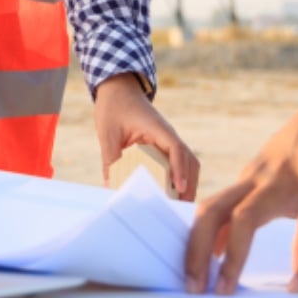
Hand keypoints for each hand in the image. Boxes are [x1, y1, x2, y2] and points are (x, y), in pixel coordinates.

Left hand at [93, 73, 199, 200]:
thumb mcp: (107, 133)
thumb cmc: (113, 107)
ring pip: (187, 163)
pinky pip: (177, 163)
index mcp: (157, 128)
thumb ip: (110, 159)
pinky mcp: (163, 146)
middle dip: (189, 184)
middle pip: (189, 160)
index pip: (176, 148)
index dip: (179, 169)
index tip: (179, 188)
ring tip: (178, 206)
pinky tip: (170, 195)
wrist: (118, 89)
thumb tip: (111, 187)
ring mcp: (167, 140)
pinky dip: (178, 179)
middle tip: (180, 208)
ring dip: (187, 183)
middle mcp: (167, 135)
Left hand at [184, 46, 297, 295]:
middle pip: (211, 211)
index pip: (214, 208)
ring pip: (243, 220)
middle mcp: (262, 175)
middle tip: (190, 285)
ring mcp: (287, 179)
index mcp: (256, 174)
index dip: (199, 240)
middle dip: (195, 251)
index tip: (194, 269)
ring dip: (229, 259)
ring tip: (225, 289)